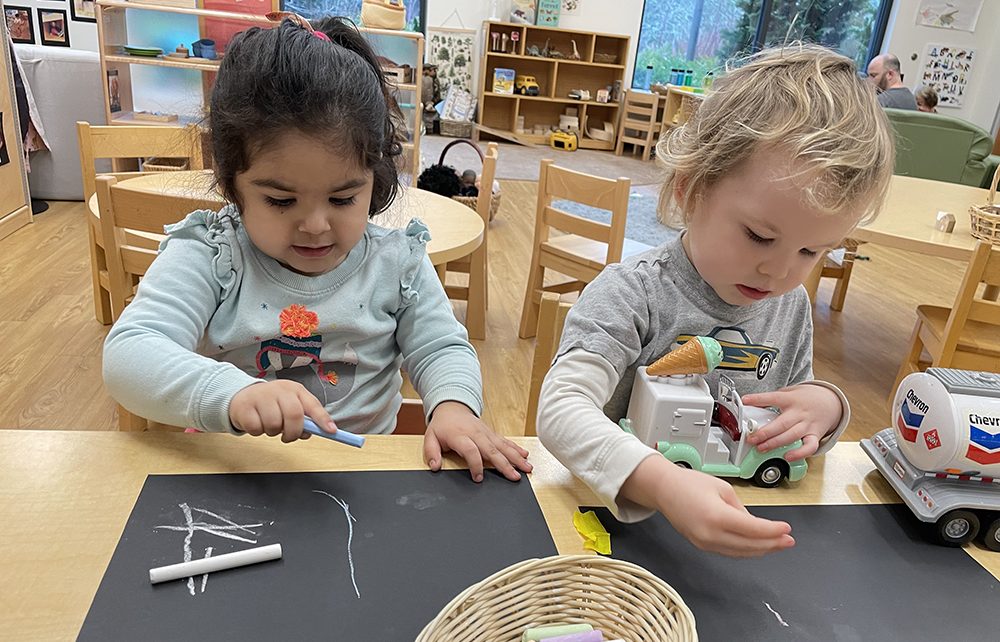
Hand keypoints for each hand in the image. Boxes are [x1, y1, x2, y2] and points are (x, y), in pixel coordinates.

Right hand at [229, 380, 335, 442]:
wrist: (242, 396)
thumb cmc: (271, 403)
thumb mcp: (289, 406)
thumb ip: (302, 419)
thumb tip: (309, 432)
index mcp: (295, 390)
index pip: (313, 404)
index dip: (323, 419)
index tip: (332, 431)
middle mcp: (280, 390)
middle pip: (294, 414)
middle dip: (293, 431)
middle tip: (288, 436)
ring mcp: (261, 396)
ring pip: (274, 423)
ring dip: (273, 432)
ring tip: (269, 425)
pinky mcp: (245, 406)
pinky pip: (256, 428)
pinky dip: (257, 431)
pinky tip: (257, 423)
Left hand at [423, 401, 532, 482]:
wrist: (452, 407)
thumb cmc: (442, 425)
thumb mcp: (430, 437)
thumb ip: (431, 452)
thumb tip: (435, 467)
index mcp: (460, 436)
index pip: (471, 451)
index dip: (475, 465)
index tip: (478, 478)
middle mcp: (476, 434)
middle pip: (492, 450)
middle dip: (505, 464)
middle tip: (515, 477)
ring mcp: (486, 433)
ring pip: (503, 446)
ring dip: (516, 457)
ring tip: (527, 468)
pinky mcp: (492, 433)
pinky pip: (505, 441)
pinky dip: (516, 448)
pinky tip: (525, 455)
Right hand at [622, 457, 793, 557]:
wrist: (664, 489)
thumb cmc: (688, 483)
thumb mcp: (722, 488)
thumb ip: (741, 508)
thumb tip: (754, 524)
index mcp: (716, 516)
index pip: (753, 529)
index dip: (773, 531)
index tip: (787, 529)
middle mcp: (710, 534)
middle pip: (750, 545)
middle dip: (772, 543)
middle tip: (788, 540)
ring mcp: (705, 542)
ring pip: (741, 552)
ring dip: (761, 549)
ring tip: (777, 544)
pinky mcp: (702, 545)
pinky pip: (729, 551)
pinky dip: (746, 549)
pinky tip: (757, 545)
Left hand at [742, 384, 841, 459]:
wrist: (830, 401)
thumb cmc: (805, 398)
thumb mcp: (789, 392)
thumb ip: (773, 399)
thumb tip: (751, 405)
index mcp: (791, 399)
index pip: (773, 398)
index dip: (758, 399)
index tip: (745, 400)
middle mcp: (799, 412)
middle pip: (782, 423)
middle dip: (765, 432)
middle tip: (752, 438)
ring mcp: (808, 425)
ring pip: (791, 436)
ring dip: (775, 444)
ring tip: (761, 448)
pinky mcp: (815, 435)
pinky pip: (809, 447)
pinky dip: (799, 453)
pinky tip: (787, 456)